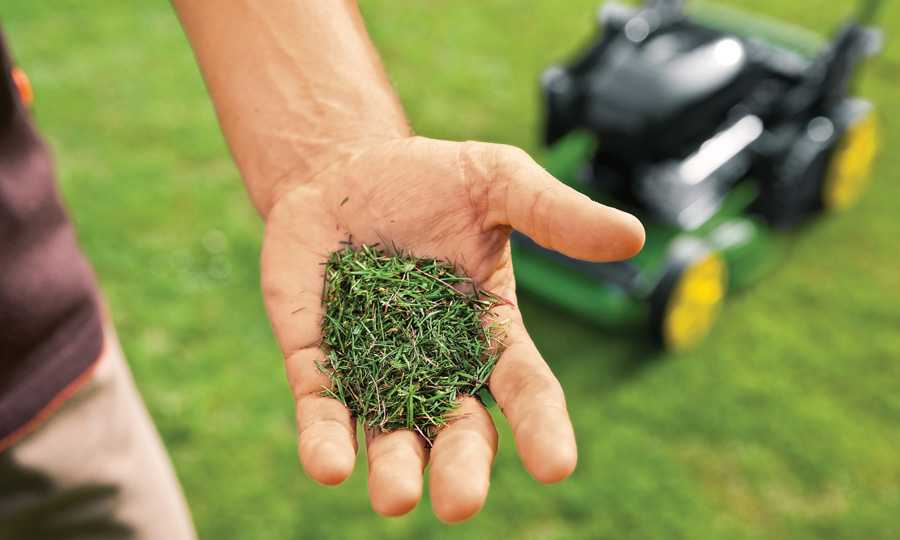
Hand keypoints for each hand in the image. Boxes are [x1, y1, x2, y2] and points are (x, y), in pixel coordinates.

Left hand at [260, 136, 643, 521]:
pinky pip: (323, 406)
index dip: (542, 426)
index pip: (525, 387)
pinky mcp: (319, 359)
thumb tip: (633, 237)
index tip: (556, 465)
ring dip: (393, 468)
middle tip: (460, 503)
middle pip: (458, 428)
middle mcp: (437, 363)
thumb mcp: (497, 181)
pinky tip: (330, 466)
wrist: (342, 169)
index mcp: (490, 331)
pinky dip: (326, 440)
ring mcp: (374, 366)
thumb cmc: (428, 178)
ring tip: (394, 497)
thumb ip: (554, 214)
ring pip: (390, 432)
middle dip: (461, 467)